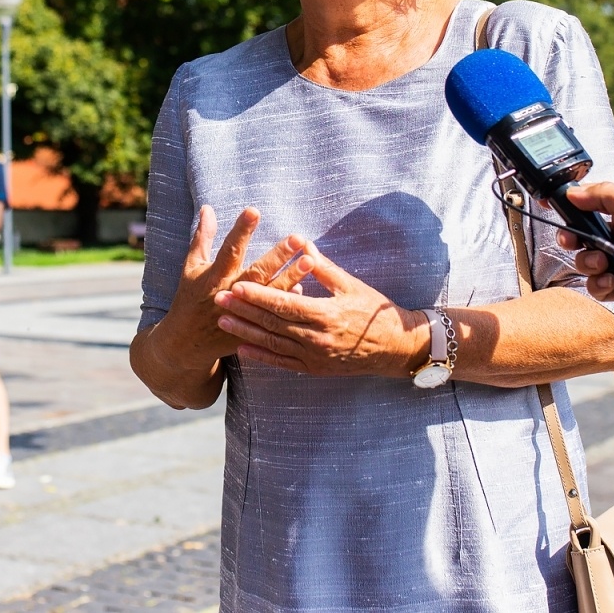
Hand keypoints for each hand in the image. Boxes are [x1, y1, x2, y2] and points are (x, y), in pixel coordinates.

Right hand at [151, 206, 307, 368]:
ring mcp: (241, 313)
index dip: (241, 230)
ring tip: (310, 260)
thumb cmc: (189, 298)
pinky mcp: (249, 330)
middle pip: (257, 272)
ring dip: (291, 277)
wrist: (186, 342)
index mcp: (214, 276)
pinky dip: (286, 303)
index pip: (229, 249)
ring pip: (271, 294)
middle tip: (297, 239)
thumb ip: (202, 238)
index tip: (254, 211)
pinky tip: (304, 289)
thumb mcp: (191, 267)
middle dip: (278, 256)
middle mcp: (229, 293)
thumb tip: (208, 209)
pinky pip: (272, 316)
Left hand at [213, 240, 428, 376]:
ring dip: (245, 332)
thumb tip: (301, 243)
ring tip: (223, 321)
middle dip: (244, 311)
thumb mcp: (351, 285)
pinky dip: (261, 356)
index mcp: (326, 315)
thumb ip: (323, 267)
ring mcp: (314, 357)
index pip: (285, 304)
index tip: (237, 285)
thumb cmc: (374, 312)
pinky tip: (242, 348)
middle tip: (219, 300)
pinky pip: (282, 363)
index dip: (259, 295)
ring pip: (273, 344)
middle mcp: (317, 339)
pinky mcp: (314, 369)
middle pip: (273, 324)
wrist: (394, 348)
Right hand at [559, 182, 613, 315]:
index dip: (569, 209)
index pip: (588, 209)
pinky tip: (613, 281)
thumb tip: (573, 192)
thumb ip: (604, 195)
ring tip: (605, 264)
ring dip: (588, 263)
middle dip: (572, 240)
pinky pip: (599, 288)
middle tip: (573, 241)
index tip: (552, 207)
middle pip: (581, 239)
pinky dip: (600, 285)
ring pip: (587, 264)